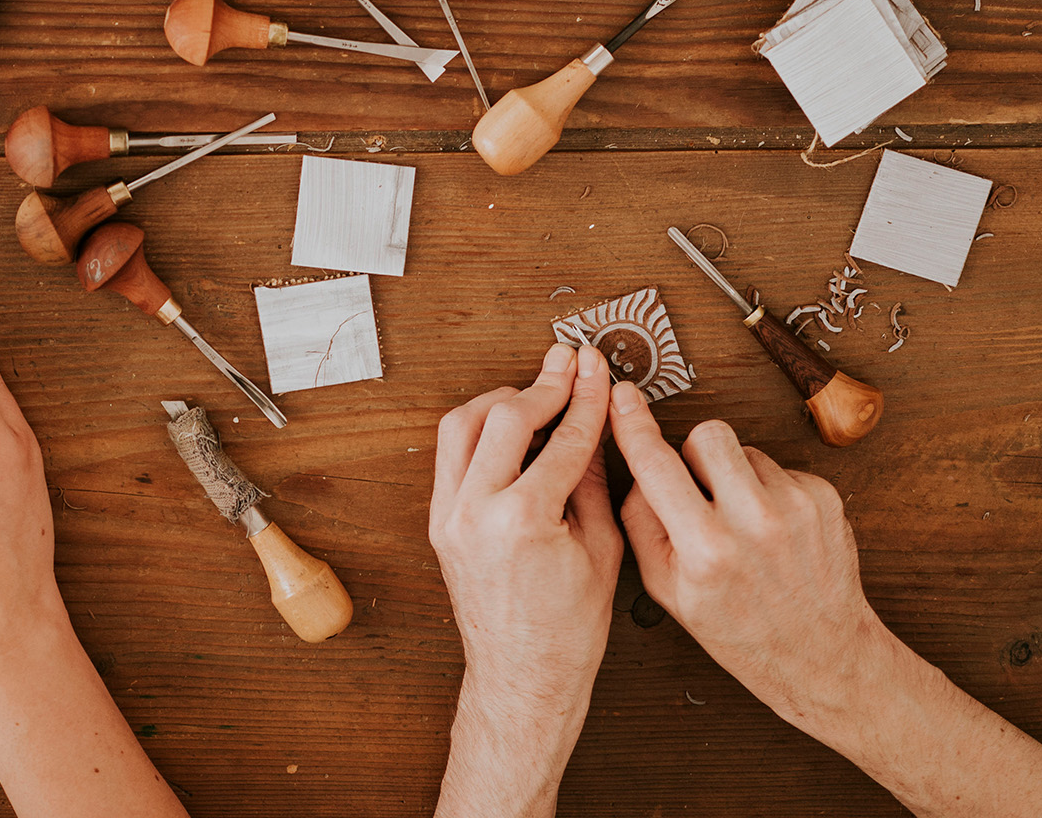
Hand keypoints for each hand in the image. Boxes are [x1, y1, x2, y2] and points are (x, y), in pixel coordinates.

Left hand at [431, 343, 622, 776]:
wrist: (523, 677)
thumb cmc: (569, 630)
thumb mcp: (603, 549)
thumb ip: (595, 478)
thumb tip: (593, 422)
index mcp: (524, 522)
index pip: (563, 438)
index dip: (586, 397)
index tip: (598, 368)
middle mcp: (475, 513)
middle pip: (505, 415)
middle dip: (544, 385)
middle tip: (570, 365)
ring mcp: (448, 516)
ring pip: (463, 424)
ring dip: (502, 399)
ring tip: (539, 393)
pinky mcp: (438, 521)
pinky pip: (451, 454)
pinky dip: (479, 429)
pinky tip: (511, 426)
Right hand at [607, 383, 895, 727]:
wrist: (821, 654)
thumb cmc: (737, 628)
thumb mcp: (666, 590)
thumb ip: (640, 522)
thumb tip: (637, 463)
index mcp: (706, 550)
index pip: (657, 465)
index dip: (633, 425)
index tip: (623, 396)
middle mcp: (754, 523)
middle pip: (706, 434)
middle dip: (695, 454)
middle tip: (700, 495)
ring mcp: (796, 507)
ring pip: (743, 448)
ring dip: (734, 475)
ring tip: (742, 523)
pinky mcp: (825, 498)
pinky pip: (778, 466)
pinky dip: (768, 489)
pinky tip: (772, 530)